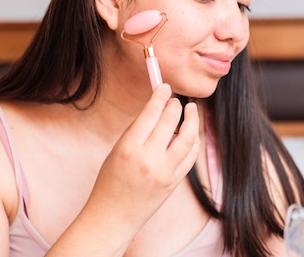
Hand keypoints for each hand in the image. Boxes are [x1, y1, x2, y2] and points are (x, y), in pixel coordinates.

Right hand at [84, 84, 199, 229]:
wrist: (113, 217)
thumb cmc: (110, 181)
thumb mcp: (117, 150)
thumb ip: (138, 131)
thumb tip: (158, 108)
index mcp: (129, 148)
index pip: (150, 113)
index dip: (160, 96)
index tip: (165, 87)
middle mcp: (148, 159)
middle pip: (170, 122)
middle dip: (175, 106)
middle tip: (176, 100)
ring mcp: (164, 172)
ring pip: (187, 138)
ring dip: (192, 120)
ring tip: (192, 110)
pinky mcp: (174, 182)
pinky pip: (190, 156)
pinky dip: (193, 141)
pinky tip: (191, 133)